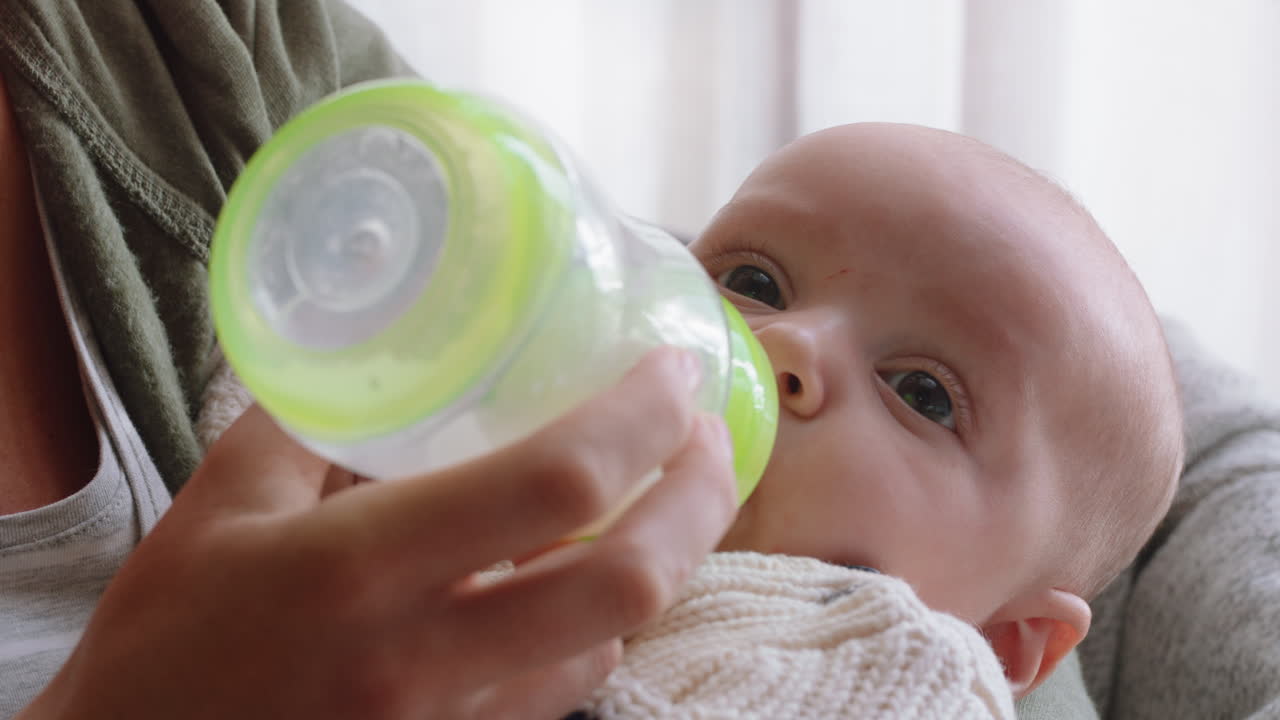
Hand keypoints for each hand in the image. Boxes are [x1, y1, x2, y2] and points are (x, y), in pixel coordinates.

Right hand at [21, 347, 736, 719]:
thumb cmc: (164, 645)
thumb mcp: (216, 510)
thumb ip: (302, 424)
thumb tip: (372, 355)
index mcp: (361, 568)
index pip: (554, 481)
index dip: (641, 417)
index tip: (674, 371)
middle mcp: (426, 656)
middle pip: (629, 581)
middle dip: (700, 498)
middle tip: (706, 438)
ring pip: (609, 641)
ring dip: (656, 563)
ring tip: (657, 495)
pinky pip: (562, 691)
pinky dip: (594, 629)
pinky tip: (574, 584)